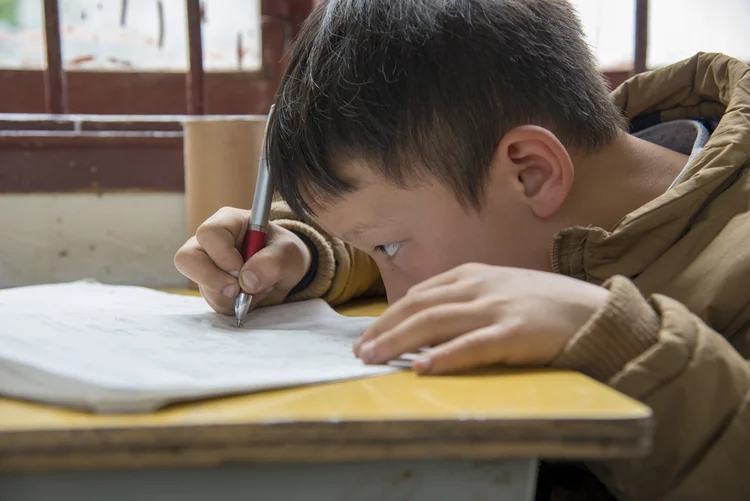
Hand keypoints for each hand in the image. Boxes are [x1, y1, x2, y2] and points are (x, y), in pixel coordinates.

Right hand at [174, 207, 311, 314]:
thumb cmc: (285, 252)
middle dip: (212, 280)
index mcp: (228, 222)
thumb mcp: (290, 252)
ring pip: (201, 285)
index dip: (222, 255)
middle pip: (187, 258)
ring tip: (257, 289)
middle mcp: (211, 242)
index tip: (241, 269)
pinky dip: (234, 306)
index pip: (209, 233)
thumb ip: (273, 262)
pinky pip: (213, 302)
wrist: (286, 272)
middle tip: (237, 289)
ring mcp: (207, 266)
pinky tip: (251, 297)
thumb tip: (246, 281)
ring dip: (231, 296)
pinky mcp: (211, 287)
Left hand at [353, 263, 608, 374]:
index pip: (419, 294)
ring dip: (398, 341)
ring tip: (373, 358)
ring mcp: (496, 308)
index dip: (389, 316)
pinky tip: (421, 367)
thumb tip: (425, 321)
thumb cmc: (544, 304)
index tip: (368, 335)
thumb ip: (465, 299)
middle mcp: (478, 286)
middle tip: (359, 351)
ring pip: (435, 322)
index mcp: (472, 275)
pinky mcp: (515, 333)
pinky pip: (472, 345)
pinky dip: (443, 356)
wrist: (594, 310)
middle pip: (419, 306)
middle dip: (384, 328)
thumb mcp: (499, 289)